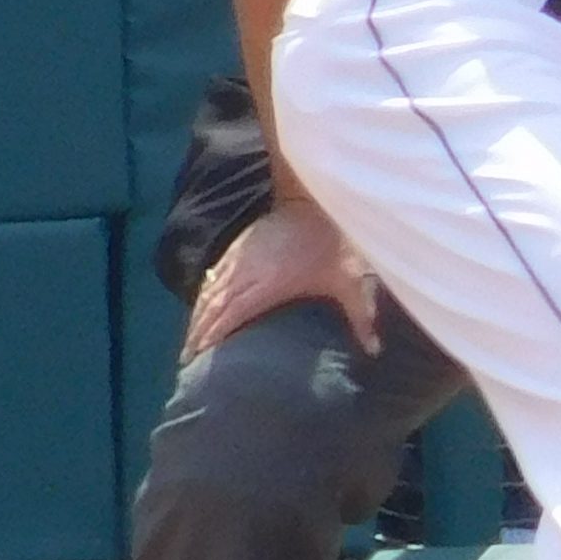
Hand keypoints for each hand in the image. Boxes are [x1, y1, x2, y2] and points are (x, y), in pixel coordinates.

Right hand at [182, 199, 379, 362]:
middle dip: (197, 335)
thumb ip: (362, 315)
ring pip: (209, 291)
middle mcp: (244, 272)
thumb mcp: (351, 279)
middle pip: (212, 307)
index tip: (196, 358)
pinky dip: (203, 294)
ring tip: (189, 344)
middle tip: (186, 362)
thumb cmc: (336, 241)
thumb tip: (374, 350)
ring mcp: (238, 257)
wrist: (318, 197)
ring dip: (197, 317)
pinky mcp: (238, 247)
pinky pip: (213, 275)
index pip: (229, 315)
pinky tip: (200, 307)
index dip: (210, 337)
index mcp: (266, 283)